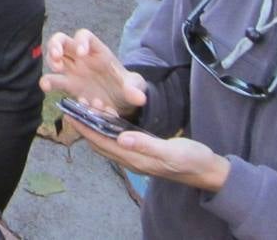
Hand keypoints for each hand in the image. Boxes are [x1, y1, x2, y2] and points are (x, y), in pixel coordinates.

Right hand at [40, 29, 147, 116]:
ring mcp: (72, 70)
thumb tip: (138, 97)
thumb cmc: (127, 87)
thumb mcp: (135, 86)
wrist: (122, 101)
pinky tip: (48, 89)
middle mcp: (81, 57)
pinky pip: (53, 79)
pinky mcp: (68, 84)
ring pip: (53, 57)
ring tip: (50, 77)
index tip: (81, 53)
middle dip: (55, 45)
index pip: (84, 36)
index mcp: (97, 51)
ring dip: (49, 63)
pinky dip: (49, 83)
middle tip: (55, 58)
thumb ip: (135, 89)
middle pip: (61, 40)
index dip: (80, 41)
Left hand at [69, 122, 230, 192]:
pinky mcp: (141, 153)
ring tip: (87, 107)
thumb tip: (121, 138)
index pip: (101, 143)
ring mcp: (135, 157)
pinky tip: (107, 116)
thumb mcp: (171, 150)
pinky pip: (117, 141)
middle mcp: (131, 159)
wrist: (208, 171)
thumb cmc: (192, 160)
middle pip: (100, 142)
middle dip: (85, 125)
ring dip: (95, 126)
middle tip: (73, 105)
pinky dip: (108, 128)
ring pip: (107, 141)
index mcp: (135, 159)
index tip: (69, 113)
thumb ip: (146, 144)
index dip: (84, 128)